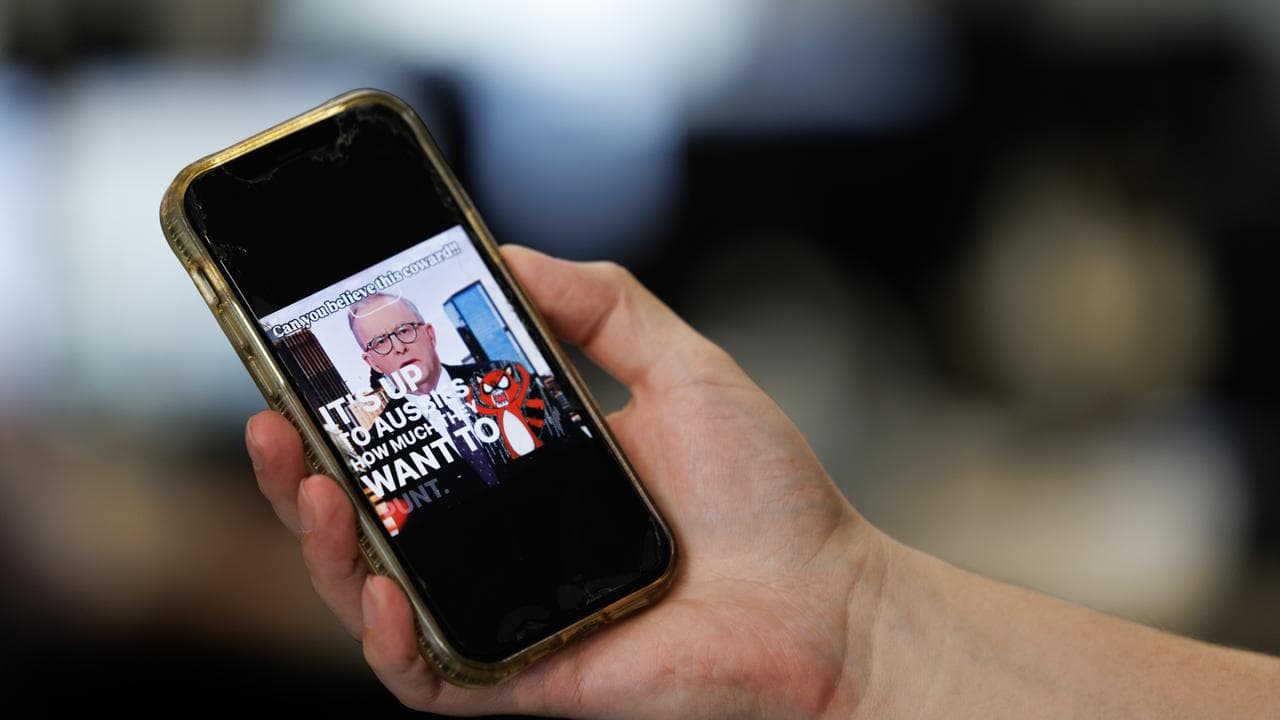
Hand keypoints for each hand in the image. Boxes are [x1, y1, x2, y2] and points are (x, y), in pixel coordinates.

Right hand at [246, 245, 878, 717]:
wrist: (831, 602)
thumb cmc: (769, 497)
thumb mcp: (684, 367)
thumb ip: (606, 305)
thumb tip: (512, 254)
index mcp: (529, 474)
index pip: (414, 442)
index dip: (351, 409)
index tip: (308, 360)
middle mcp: (504, 545)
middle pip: (372, 518)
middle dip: (304, 474)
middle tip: (275, 420)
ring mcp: (510, 612)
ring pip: (376, 596)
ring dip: (322, 548)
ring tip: (307, 486)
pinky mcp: (528, 674)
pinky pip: (429, 677)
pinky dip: (389, 641)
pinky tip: (380, 586)